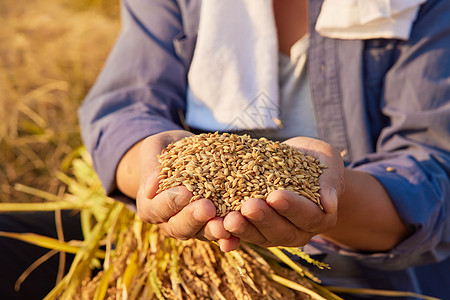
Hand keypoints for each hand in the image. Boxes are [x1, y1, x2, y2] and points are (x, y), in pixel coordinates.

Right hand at [136, 130, 239, 249]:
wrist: (187, 155)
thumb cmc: (168, 148)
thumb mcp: (156, 147)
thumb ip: (152, 164)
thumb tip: (151, 187)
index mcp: (150, 206)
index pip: (157, 208)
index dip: (170, 202)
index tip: (184, 192)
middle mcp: (169, 222)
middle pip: (179, 227)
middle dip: (193, 218)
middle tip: (207, 208)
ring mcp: (192, 227)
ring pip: (201, 234)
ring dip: (213, 231)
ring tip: (224, 225)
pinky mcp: (211, 227)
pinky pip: (220, 236)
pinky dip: (228, 239)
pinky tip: (236, 238)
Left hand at [223, 137, 343, 247]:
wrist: (298, 163)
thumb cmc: (316, 160)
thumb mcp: (327, 161)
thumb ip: (329, 181)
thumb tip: (330, 204)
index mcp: (319, 216)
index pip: (307, 215)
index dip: (291, 207)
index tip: (275, 196)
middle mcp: (298, 231)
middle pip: (281, 231)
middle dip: (263, 219)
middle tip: (248, 207)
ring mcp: (274, 232)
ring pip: (259, 236)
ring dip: (243, 229)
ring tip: (227, 220)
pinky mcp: (255, 229)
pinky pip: (242, 236)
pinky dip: (230, 237)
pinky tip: (216, 231)